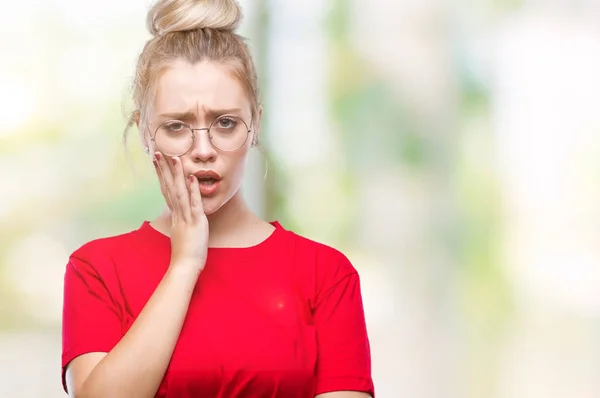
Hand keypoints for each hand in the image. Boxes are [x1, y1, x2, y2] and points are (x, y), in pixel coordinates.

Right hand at [153, 152, 208, 271]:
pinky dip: (193, 190)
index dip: (162, 176)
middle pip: (169, 188)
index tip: (157, 162)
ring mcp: (186, 217)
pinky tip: (192, 177)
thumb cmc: (185, 253)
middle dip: (164, 169)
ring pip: (180, 192)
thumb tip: (179, 215)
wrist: (185, 267)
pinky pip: (194, 203)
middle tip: (158, 153)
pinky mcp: (196, 222)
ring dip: (177, 174)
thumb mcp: (182, 233)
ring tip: (175, 158)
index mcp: (175, 216)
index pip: (167, 191)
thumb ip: (180, 222)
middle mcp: (178, 214)